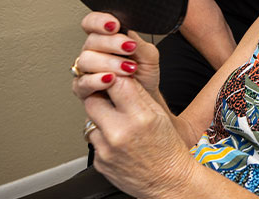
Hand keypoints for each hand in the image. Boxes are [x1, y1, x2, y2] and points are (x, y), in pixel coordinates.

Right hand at [72, 12, 160, 100]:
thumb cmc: (144, 73)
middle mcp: (93, 51)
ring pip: (86, 60)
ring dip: (109, 63)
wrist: (145, 96)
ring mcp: (87, 70)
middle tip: (130, 48)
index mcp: (106, 38)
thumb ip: (137, 42)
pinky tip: (110, 79)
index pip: (93, 23)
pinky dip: (96, 80)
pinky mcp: (83, 89)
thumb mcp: (148, 54)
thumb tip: (128, 31)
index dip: (99, 21)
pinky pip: (82, 82)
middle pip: (91, 40)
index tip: (114, 25)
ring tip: (127, 69)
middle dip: (112, 43)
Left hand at [84, 76, 197, 198]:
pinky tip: (118, 140)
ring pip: (90, 120)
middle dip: (101, 96)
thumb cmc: (168, 148)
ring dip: (101, 118)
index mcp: (140, 118)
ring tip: (119, 123)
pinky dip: (102, 136)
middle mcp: (120, 133)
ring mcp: (106, 149)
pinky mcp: (99, 162)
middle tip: (112, 98)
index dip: (115, 78)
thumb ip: (138, 95)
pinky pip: (93, 140)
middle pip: (93, 100)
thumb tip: (121, 77)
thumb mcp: (159, 115)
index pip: (116, 83)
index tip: (117, 78)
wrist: (168, 181)